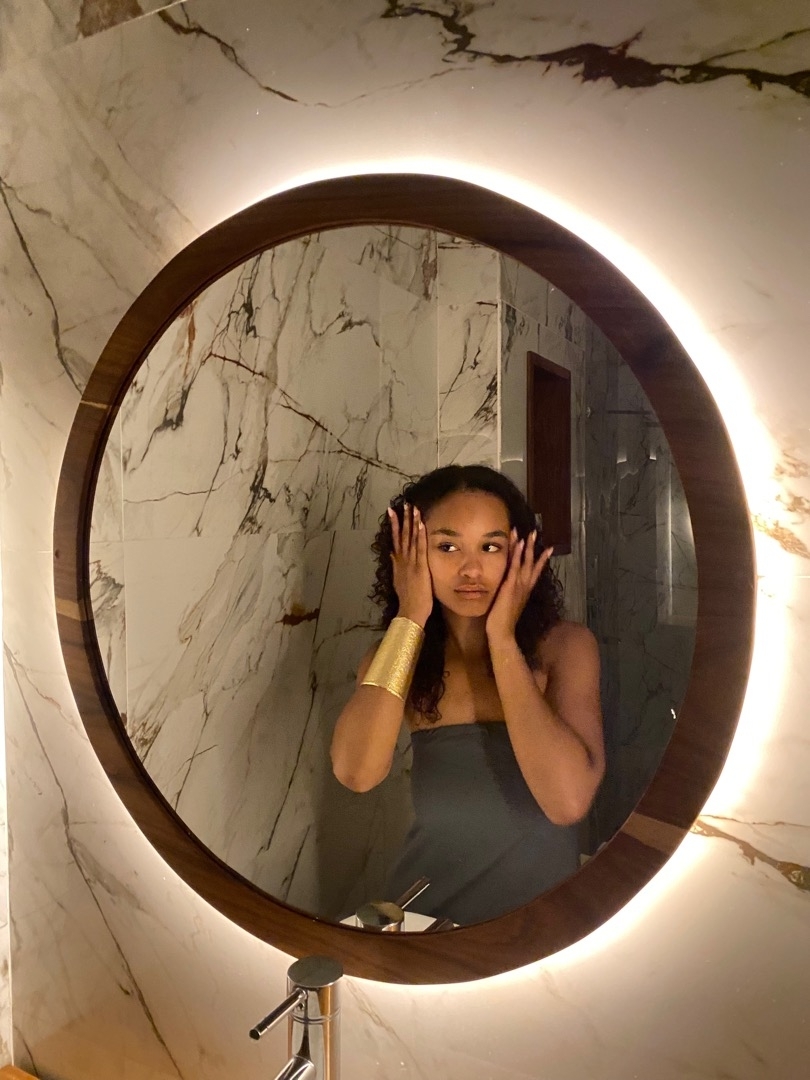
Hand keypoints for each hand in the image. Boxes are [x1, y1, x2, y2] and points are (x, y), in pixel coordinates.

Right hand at [388, 503, 433, 626]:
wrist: (410, 611)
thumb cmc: (408, 599)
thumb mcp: (398, 580)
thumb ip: (396, 566)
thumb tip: (392, 554)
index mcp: (398, 563)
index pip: (395, 540)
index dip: (394, 526)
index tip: (392, 512)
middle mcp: (402, 560)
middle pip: (401, 536)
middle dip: (401, 519)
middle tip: (401, 504)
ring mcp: (411, 563)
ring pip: (410, 538)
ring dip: (411, 522)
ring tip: (411, 508)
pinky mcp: (420, 567)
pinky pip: (420, 548)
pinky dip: (419, 535)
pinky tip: (420, 524)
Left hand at [486, 529, 552, 644]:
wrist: (502, 633)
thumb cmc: (503, 622)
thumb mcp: (509, 605)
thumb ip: (511, 596)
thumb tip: (510, 591)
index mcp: (525, 591)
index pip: (535, 572)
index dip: (541, 560)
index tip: (548, 548)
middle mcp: (525, 587)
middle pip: (532, 563)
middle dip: (535, 547)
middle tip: (536, 532)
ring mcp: (519, 586)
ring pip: (525, 562)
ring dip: (528, 546)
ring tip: (530, 533)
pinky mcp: (510, 586)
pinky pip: (515, 567)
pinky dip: (518, 555)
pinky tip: (519, 544)